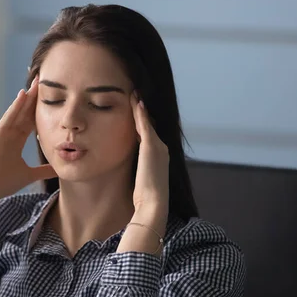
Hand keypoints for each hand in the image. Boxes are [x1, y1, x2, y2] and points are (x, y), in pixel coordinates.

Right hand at [0, 76, 56, 199]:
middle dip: (34, 97)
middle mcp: (9, 134)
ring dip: (27, 96)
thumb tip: (57, 170)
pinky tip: (23, 94)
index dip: (39, 109)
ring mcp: (2, 133)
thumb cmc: (5, 183)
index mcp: (16, 141)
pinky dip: (15, 106)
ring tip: (36, 82)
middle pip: (25, 112)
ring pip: (17, 111)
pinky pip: (8, 117)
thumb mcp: (29, 175)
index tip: (51, 98)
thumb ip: (43, 171)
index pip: (30, 121)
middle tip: (44, 81)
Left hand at [130, 92, 169, 214]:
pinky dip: (140, 112)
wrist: (154, 203)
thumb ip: (140, 172)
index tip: (137, 113)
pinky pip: (144, 124)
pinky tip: (135, 100)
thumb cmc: (146, 198)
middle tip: (136, 96)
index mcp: (160, 157)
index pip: (150, 136)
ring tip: (135, 94)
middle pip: (150, 126)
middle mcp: (162, 148)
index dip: (144, 124)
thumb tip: (135, 172)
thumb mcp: (142, 181)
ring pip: (148, 122)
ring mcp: (158, 146)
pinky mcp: (151, 146)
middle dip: (143, 112)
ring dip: (141, 108)